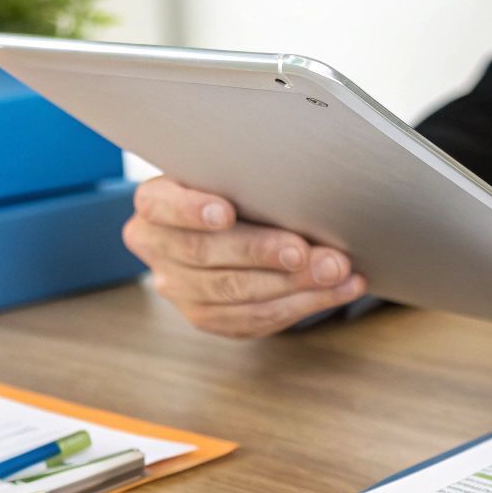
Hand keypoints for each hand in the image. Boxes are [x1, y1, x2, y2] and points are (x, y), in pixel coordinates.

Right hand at [123, 177, 367, 337]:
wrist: (217, 226)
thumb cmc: (229, 188)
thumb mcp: (226, 172)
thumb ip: (245, 178)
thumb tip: (305, 186)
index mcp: (153, 205)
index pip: (163, 207)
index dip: (192, 211)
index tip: (226, 213)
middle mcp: (157, 249)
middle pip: (205, 255)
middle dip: (262, 253)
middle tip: (306, 250)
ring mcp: (177, 289)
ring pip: (233, 294)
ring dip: (292, 285)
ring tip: (336, 272)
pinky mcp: (206, 317)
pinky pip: (253, 319)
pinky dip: (302, 305)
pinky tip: (338, 290)